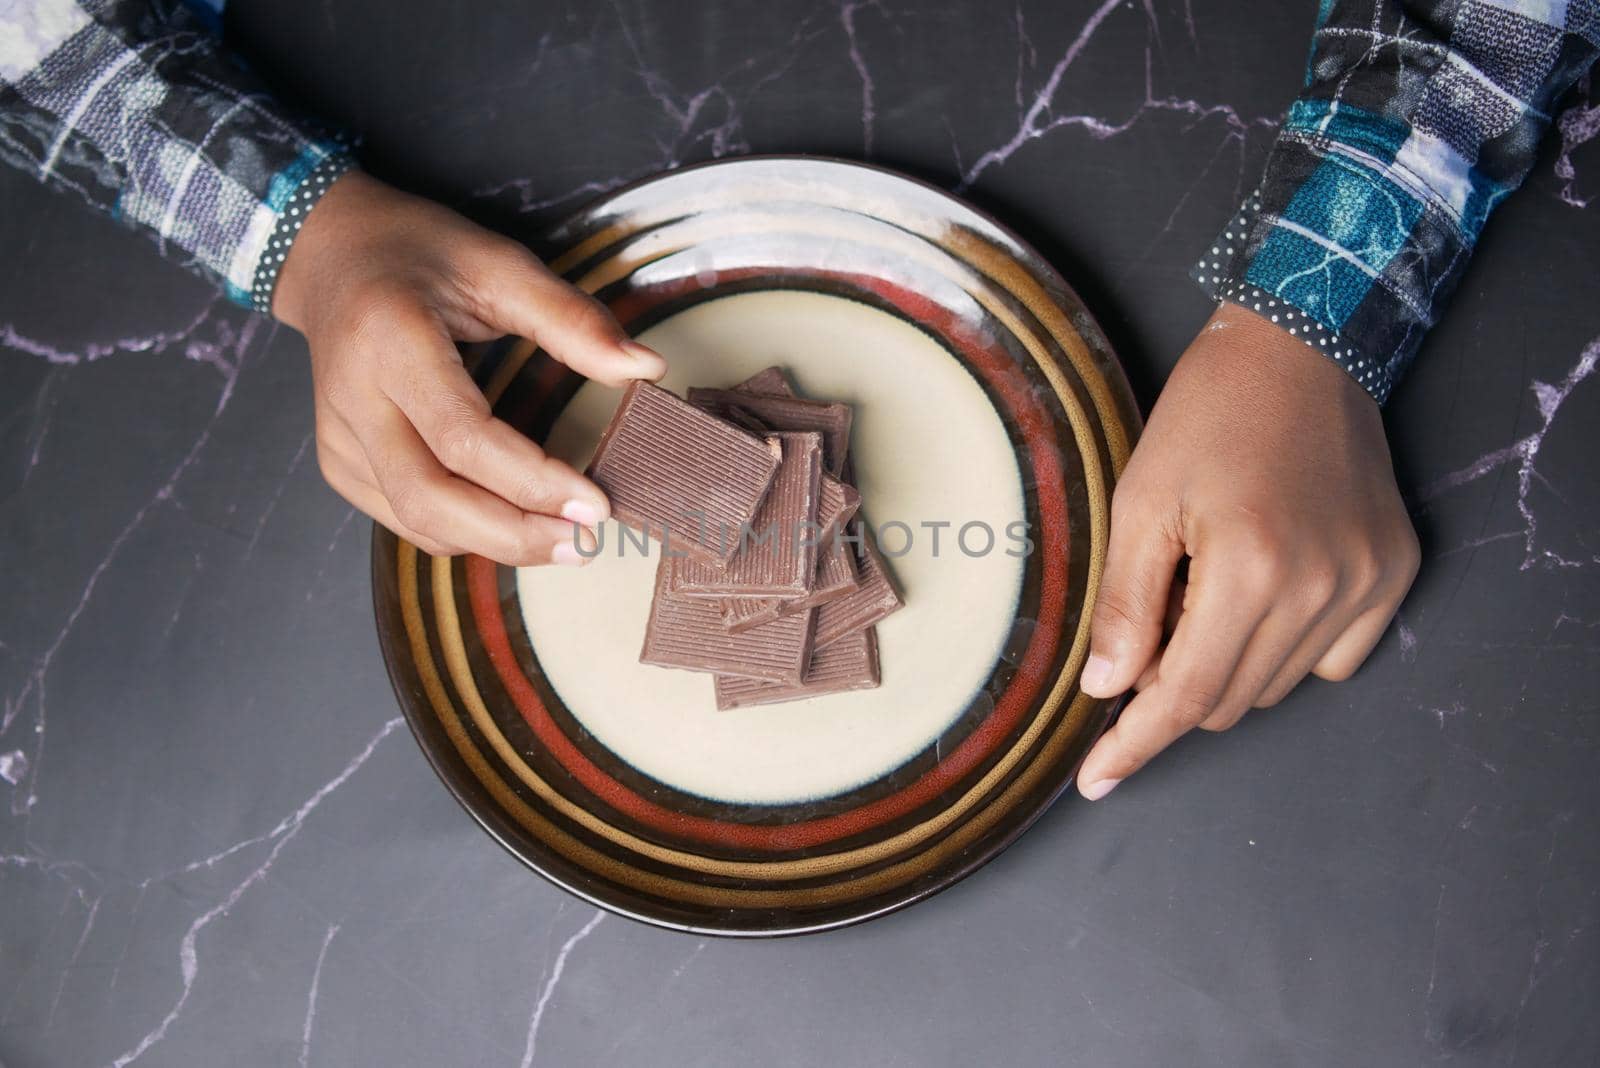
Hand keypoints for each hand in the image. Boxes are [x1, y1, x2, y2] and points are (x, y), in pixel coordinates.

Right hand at [273, 171, 666, 564]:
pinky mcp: (339, 460)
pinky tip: (511, 523)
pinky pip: (403, 517)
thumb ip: (573, 320)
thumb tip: (646, 368)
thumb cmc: (420, 254)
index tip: (594, 504)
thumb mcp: (501, 264)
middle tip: (582, 542)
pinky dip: (461, 532)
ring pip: (414, 520)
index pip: (463, 437)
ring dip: (492, 543)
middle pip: (428, 499)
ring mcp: (339, 435)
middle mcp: (354, 397)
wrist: (332, 255)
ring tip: (559, 540)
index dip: (532, 482)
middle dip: (512, 535)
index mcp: (391, 340)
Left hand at [1075, 301, 1419, 798]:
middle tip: (1150, 623)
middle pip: (1226, 700)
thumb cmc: (1208, 416)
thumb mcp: (1141, 502)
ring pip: (1275, 686)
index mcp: (1249, 570)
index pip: (1183, 696)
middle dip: (1173, 685)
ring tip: (1207, 587)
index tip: (1099, 779)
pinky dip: (1285, 649)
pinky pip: (1331, 660)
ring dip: (1227, 664)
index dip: (1135, 744)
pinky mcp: (1393, 573)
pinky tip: (1263, 591)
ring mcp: (1367, 584)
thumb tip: (1109, 690)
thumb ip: (1127, 607)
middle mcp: (1320, 588)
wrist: (1299, 350)